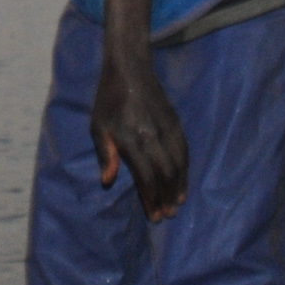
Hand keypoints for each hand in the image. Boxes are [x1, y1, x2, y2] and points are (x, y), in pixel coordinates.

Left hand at [92, 44, 187, 220]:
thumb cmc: (108, 100)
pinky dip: (186, 169)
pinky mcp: (176, 123)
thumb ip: (104, 154)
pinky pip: (185, 150)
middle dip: (166, 197)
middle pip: (164, 174)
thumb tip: (107, 181)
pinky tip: (183, 181)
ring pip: (179, 164)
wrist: (130, 69)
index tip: (154, 216)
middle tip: (167, 216)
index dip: (151, 198)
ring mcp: (167, 128)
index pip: (145, 176)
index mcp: (131, 139)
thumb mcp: (97, 126)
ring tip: (177, 204)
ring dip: (179, 186)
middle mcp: (152, 136)